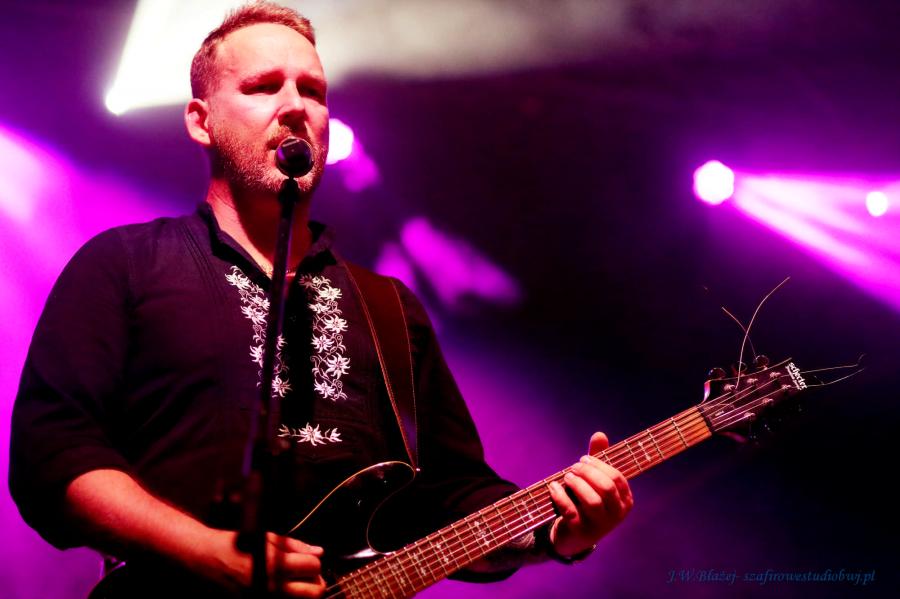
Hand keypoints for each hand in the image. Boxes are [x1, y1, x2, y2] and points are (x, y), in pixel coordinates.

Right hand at [207, 530, 325, 596]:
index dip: (313, 560)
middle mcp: (272, 587)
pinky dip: (288, 596)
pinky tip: (281, 587)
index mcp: (275, 566)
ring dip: (303, 591)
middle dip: (314, 580)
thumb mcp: (267, 537)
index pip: (314, 566)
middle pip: (315, 591)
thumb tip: (318, 551)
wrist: (207, 559)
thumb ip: (295, 545)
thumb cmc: (236, 545)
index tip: (306, 558)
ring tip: (293, 580)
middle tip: (305, 572)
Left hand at [547, 431, 633, 557]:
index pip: (617, 478)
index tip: (583, 459)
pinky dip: (560, 497)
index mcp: (625, 501)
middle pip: (607, 488)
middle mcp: (617, 515)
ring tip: (566, 477)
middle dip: (588, 473)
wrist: (573, 537)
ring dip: (577, 484)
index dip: (599, 465)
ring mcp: (600, 526)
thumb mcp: (594, 481)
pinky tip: (553, 487)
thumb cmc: (586, 502)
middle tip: (573, 467)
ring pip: (593, 501)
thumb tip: (599, 434)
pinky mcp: (581, 532)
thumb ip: (598, 459)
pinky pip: (571, 512)